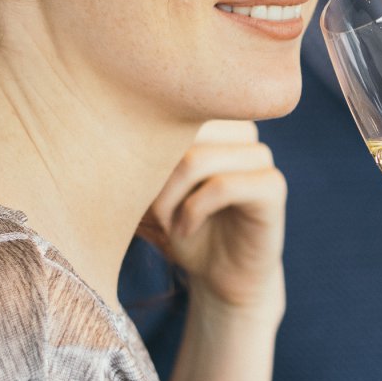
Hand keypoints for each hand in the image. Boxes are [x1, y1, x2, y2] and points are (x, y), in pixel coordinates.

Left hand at [143, 119, 286, 317]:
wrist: (218, 272)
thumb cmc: (180, 223)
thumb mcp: (151, 185)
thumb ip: (141, 153)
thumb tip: (108, 128)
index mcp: (212, 116)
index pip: (163, 108)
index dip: (137, 148)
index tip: (129, 185)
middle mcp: (239, 128)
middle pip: (176, 131)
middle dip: (152, 175)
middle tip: (146, 208)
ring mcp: (259, 155)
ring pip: (196, 159)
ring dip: (168, 198)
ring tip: (164, 223)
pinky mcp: (272, 186)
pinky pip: (223, 186)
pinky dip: (193, 212)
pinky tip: (185, 231)